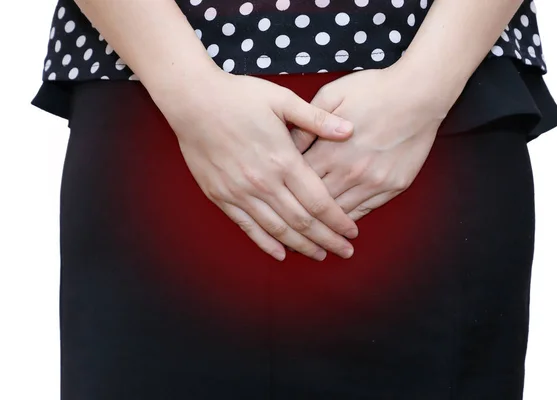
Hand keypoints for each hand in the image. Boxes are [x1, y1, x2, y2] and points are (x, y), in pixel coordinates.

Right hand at [160, 71, 357, 260]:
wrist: (193, 101)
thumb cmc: (239, 96)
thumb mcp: (282, 99)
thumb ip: (317, 119)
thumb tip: (350, 130)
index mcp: (283, 160)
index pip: (319, 201)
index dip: (338, 220)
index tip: (352, 232)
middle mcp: (264, 183)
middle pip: (302, 221)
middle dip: (327, 240)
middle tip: (345, 252)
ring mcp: (240, 193)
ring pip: (277, 229)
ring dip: (301, 246)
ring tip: (319, 256)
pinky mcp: (221, 197)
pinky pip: (247, 227)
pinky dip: (265, 243)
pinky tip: (280, 253)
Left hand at [292, 64, 449, 220]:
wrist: (418, 94)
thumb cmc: (373, 90)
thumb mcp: (331, 95)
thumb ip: (307, 122)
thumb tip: (286, 144)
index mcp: (330, 150)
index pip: (299, 181)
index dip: (287, 191)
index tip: (278, 198)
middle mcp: (350, 171)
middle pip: (317, 203)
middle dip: (301, 213)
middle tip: (287, 225)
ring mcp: (373, 182)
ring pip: (341, 213)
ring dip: (325, 224)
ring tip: (310, 235)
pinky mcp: (393, 186)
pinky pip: (365, 211)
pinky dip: (349, 220)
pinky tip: (339, 224)